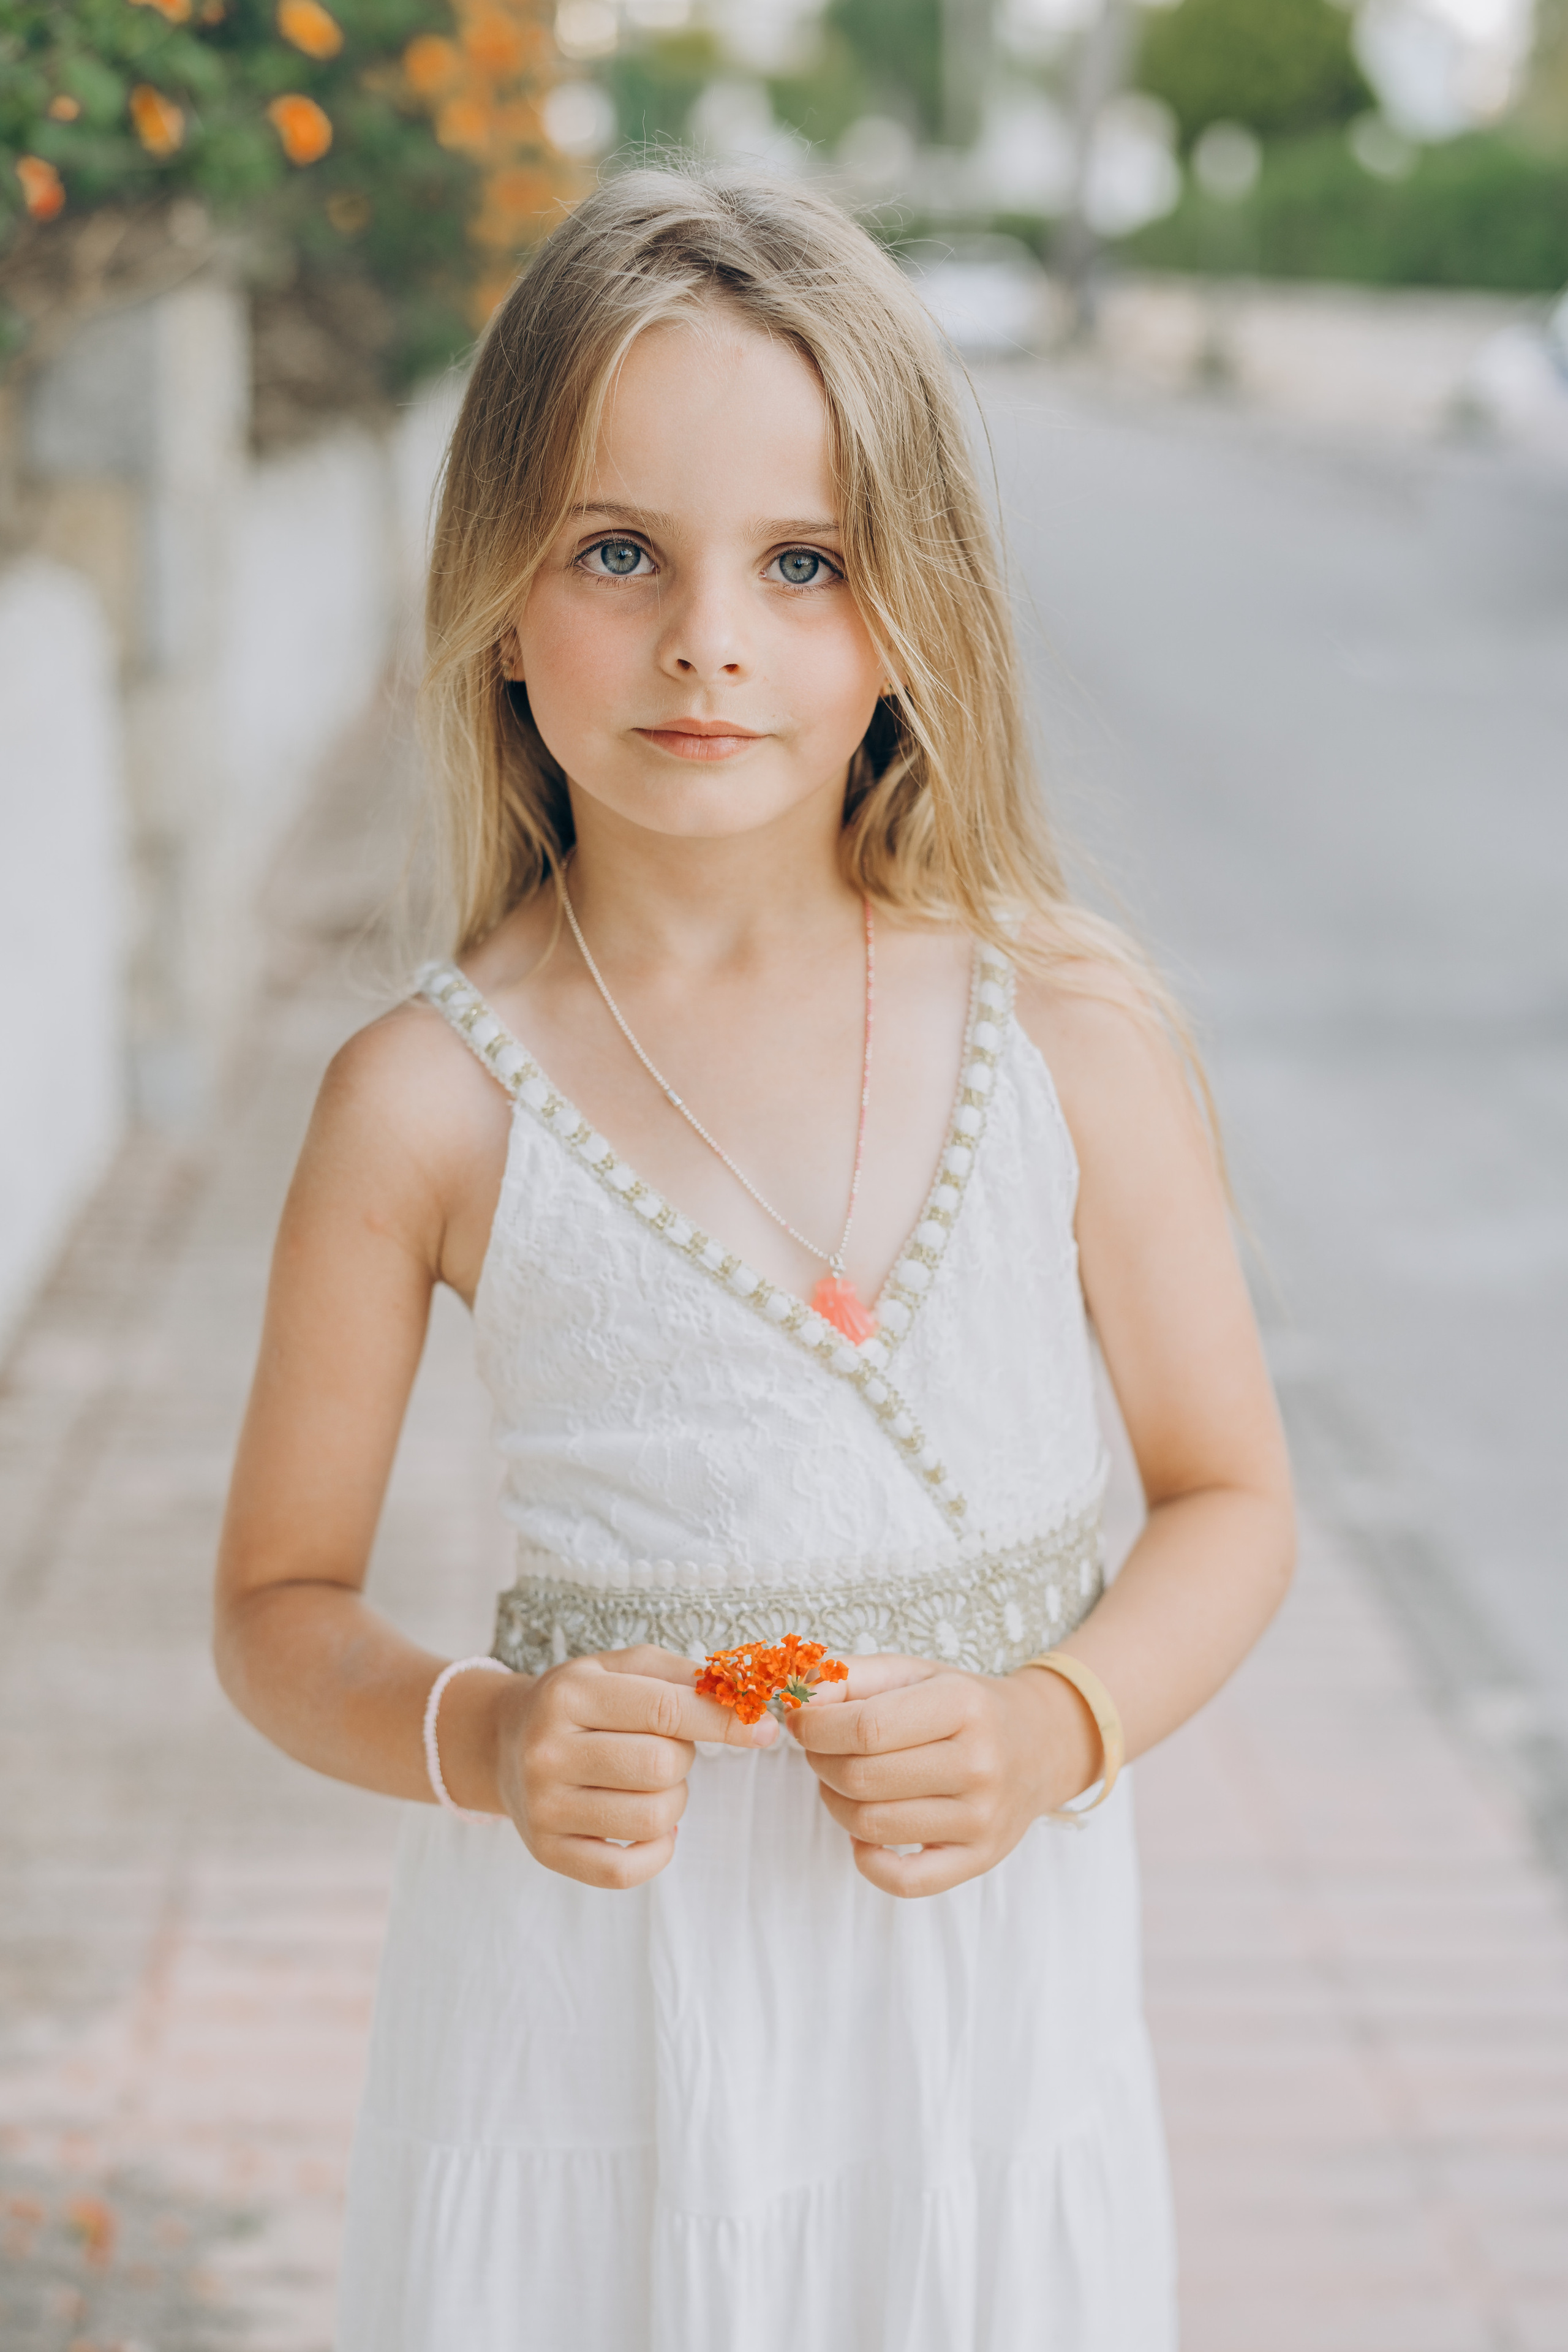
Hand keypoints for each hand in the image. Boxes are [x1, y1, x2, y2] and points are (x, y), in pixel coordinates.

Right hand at [493, 1645, 776, 1888]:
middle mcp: (549, 1751)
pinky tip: (652, 1827)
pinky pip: (626, 1871)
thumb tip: (742, 1697)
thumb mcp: (618, 1667)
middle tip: (666, 1750)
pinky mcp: (547, 1852)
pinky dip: (658, 1851)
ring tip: (649, 1783)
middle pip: (661, 1767)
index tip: (764, 1728)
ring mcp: (544, 1807)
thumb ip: (678, 1675)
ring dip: (673, 1801)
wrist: (502, 1743)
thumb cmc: (579, 1702)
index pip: (664, 1709)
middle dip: (684, 1759)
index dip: (723, 1721)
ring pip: (652, 1819)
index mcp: (569, 1695)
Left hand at [786, 1653, 1098, 1897]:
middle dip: (820, 1761)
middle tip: (819, 1749)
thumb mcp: (912, 1672)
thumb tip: (799, 1696)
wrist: (1039, 1743)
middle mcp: (979, 1764)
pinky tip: (862, 1833)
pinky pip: (904, 1881)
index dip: (815, 1727)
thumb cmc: (962, 1704)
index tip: (801, 1721)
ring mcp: (982, 1819)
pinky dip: (867, 1860)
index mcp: (963, 1706)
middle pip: (861, 1778)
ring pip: (871, 1826)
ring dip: (835, 1802)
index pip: (865, 1727)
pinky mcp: (979, 1859)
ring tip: (842, 1780)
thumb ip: (850, 1676)